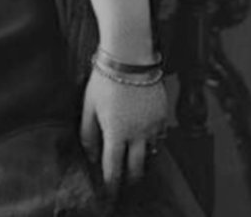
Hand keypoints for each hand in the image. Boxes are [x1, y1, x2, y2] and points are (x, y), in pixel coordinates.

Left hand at [80, 70, 167, 196]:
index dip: (111, 182)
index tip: (110, 190)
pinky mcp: (163, 117)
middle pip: (136, 167)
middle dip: (129, 178)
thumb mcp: (88, 106)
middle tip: (125, 182)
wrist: (130, 60)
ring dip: (142, 160)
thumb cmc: (105, 80)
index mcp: (116, 133)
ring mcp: (153, 127)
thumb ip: (88, 132)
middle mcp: (137, 135)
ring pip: (151, 154)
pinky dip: (152, 143)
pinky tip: (145, 139)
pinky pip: (160, 138)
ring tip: (134, 161)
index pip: (113, 166)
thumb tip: (90, 154)